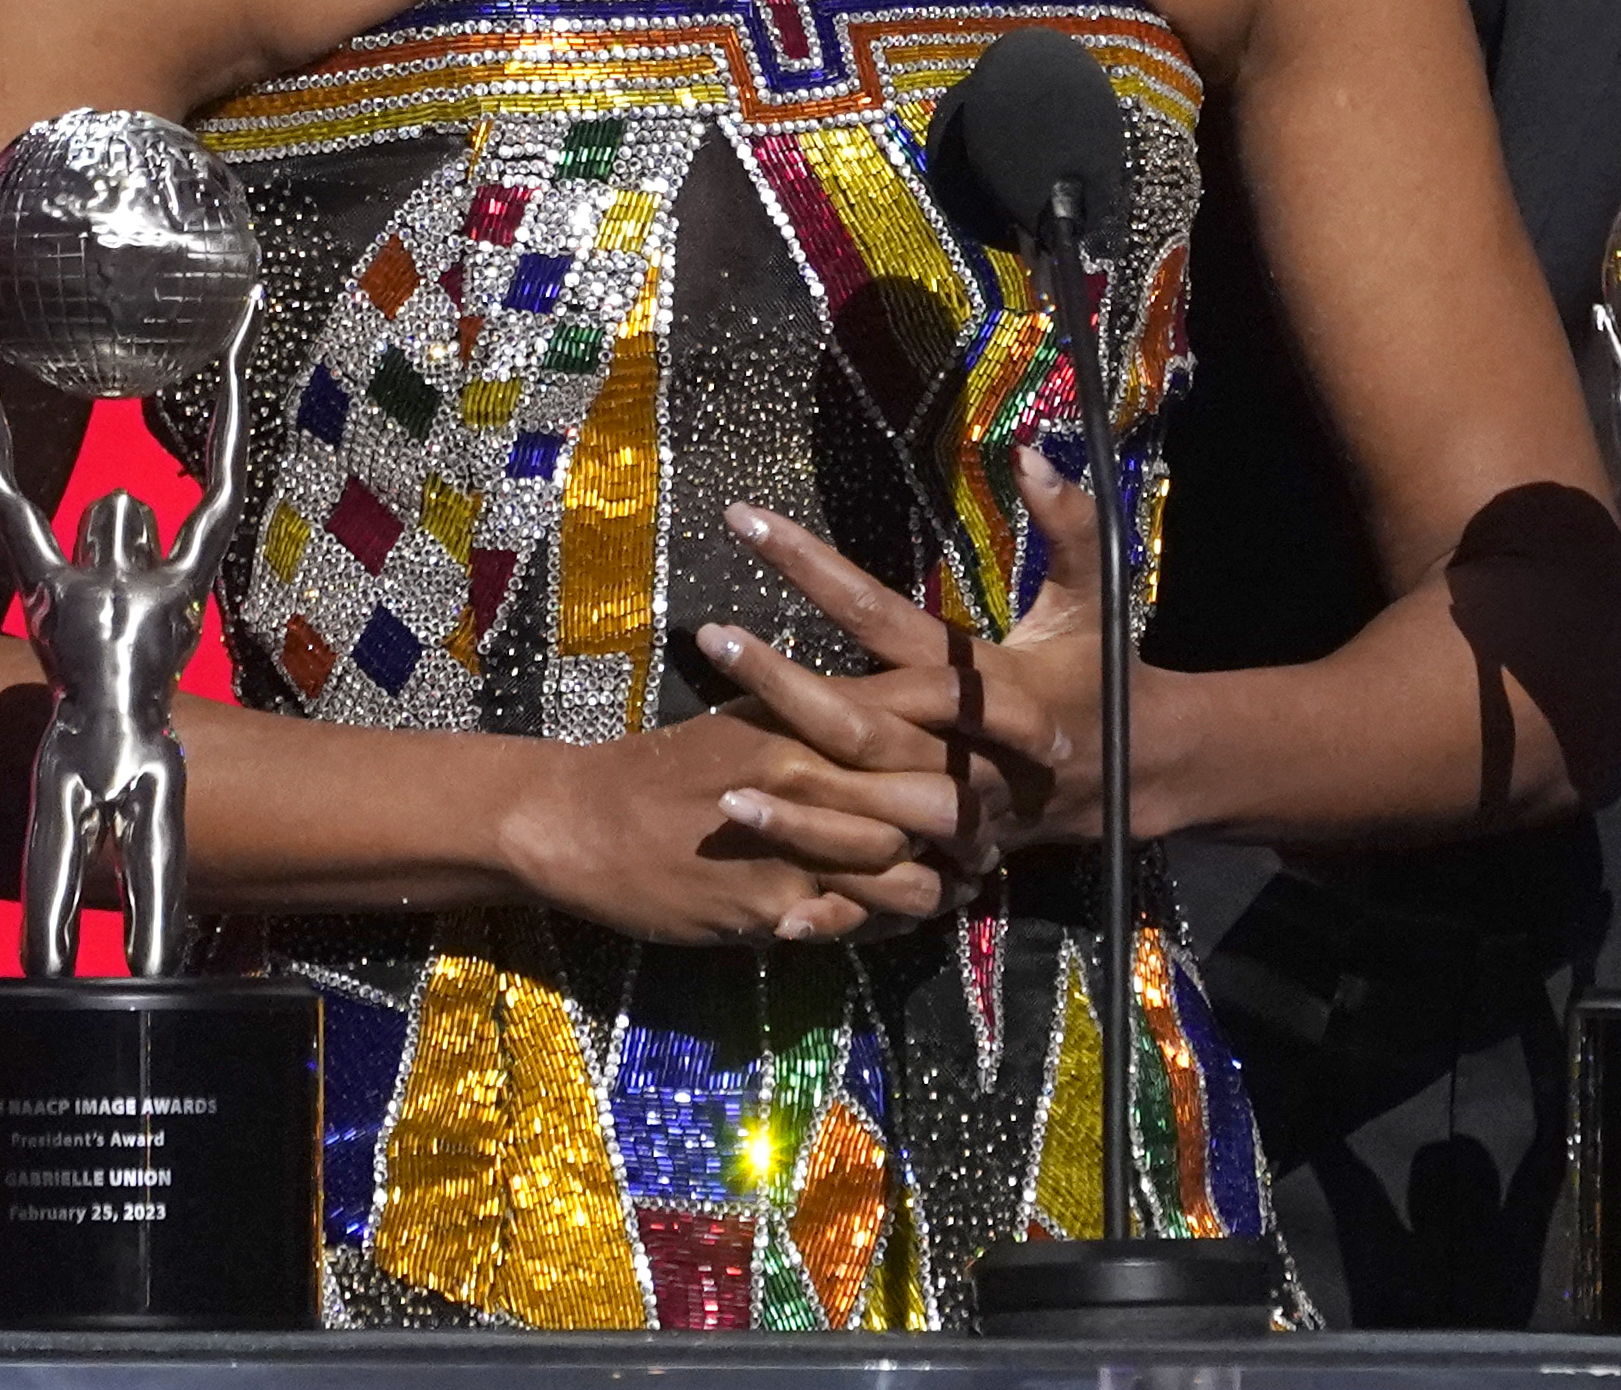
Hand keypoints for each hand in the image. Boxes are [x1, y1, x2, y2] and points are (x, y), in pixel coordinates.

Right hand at [492, 700, 956, 946]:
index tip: (1042, 744)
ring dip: (941, 883)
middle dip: (979, 822)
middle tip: (992, 842)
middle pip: (940, 790)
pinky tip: (885, 918)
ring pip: (909, 866)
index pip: (933, 697)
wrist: (578, 820)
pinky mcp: (771, 900)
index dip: (998, 720)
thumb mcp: (752, 722)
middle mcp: (812, 763)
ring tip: (953, 886)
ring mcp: (794, 837)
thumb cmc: (669, 767)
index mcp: (810, 709)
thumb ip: (830, 722)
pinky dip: (886, 924)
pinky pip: (858, 921)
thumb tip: (909, 733)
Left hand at [689, 448, 1106, 900]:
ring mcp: (957, 808)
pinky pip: (891, 887)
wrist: (1138, 775)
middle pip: (861, 718)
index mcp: (983, 675)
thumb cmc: (1102, 673)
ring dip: (796, 804)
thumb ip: (1067, 523)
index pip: (882, 615)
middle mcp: (963, 744)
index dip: (813, 568)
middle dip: (782, 681)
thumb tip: (1027, 451)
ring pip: (867, 809)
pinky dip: (839, 903)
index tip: (746, 523)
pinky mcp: (955, 857)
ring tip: (718, 782)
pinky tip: (776, 910)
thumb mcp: (1094, 595)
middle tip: (710, 638)